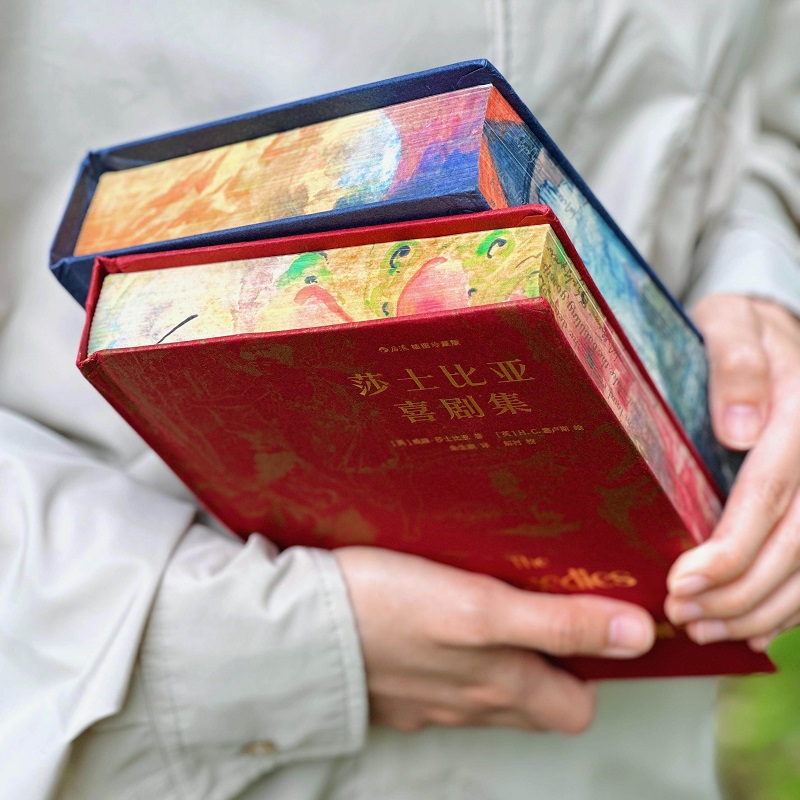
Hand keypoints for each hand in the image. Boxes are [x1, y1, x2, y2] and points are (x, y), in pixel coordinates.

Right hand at [335, 547, 654, 734]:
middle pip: (535, 705)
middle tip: (543, 612)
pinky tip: (438, 628)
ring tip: (495, 614)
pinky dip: (454, 666)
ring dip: (504, 665)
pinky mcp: (396, 693)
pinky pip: (443, 689)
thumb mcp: (483, 608)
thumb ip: (560, 623)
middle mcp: (473, 704)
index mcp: (503, 684)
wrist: (301, 633)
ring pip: (489, 697)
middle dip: (552, 669)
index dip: (590, 670)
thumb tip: (637, 633)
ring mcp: (432, 704)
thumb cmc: (392, 609)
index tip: (586, 623)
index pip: (576, 706)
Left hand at [665, 294, 799, 650]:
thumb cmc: (739, 328)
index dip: (730, 548)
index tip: (683, 582)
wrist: (777, 333)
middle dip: (738, 591)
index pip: (769, 495)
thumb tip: (738, 428)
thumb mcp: (730, 323)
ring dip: (761, 609)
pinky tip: (753, 628)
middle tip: (682, 614)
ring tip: (704, 629)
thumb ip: (735, 363)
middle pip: (794, 542)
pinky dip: (790, 604)